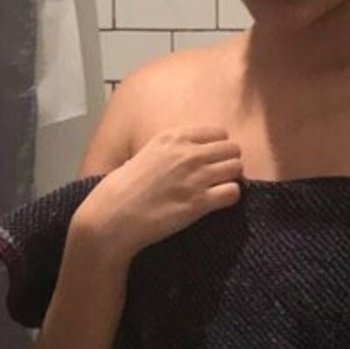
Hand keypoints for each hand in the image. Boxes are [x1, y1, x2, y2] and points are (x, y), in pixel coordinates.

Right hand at [72, 127, 242, 262]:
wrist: (113, 216)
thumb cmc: (122, 188)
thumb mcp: (145, 154)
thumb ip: (169, 149)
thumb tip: (185, 153)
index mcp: (173, 137)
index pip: (219, 132)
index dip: (219, 147)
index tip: (213, 159)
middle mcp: (188, 153)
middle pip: (232, 149)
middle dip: (229, 162)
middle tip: (219, 176)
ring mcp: (196, 177)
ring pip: (236, 168)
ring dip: (231, 179)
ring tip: (219, 189)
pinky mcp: (199, 202)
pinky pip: (233, 192)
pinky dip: (230, 197)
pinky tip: (218, 203)